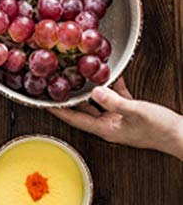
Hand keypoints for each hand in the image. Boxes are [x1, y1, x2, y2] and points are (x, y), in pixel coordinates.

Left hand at [48, 78, 182, 159]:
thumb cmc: (161, 129)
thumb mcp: (136, 111)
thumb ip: (114, 101)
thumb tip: (95, 91)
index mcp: (105, 129)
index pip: (74, 119)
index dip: (58, 111)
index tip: (43, 102)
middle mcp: (109, 126)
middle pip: (82, 111)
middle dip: (69, 99)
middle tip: (56, 86)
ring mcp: (119, 120)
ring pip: (98, 103)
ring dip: (89, 91)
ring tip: (77, 77)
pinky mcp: (131, 113)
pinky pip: (116, 98)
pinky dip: (111, 87)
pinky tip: (109, 75)